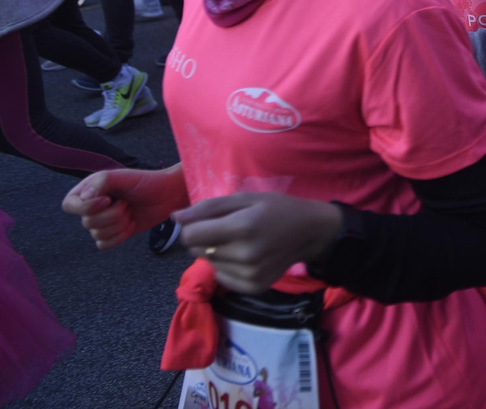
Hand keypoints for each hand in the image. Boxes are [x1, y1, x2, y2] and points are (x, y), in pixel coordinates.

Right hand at [63, 167, 189, 249]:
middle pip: (87, 223)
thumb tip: (85, 198)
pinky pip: (104, 245)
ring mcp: (102, 222)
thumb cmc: (146, 182)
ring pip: (97, 235)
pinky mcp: (113, 234)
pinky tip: (131, 224)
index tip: (108, 199)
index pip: (69, 205)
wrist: (167, 195)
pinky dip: (120, 237)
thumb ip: (101, 182)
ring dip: (119, 224)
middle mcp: (91, 207)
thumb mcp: (123, 176)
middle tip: (127, 202)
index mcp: (88, 190)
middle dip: (113, 214)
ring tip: (130, 211)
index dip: (87, 207)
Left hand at [175, 193, 342, 294]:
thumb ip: (209, 207)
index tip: (207, 221)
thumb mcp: (246, 198)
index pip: (191, 236)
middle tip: (228, 229)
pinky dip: (227, 267)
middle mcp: (245, 254)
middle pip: (197, 251)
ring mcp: (250, 274)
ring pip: (209, 265)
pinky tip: (244, 256)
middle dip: (205, 239)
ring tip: (239, 242)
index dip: (192, 227)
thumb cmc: (278, 208)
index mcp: (242, 227)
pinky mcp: (253, 287)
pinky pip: (222, 278)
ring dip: (216, 253)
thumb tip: (174, 217)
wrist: (311, 232)